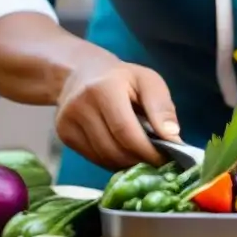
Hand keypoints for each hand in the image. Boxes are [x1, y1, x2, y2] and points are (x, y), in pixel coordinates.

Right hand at [54, 52, 180, 170]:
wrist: (81, 72)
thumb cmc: (122, 77)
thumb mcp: (148, 81)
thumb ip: (162, 107)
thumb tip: (173, 138)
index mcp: (104, 88)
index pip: (125, 131)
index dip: (146, 151)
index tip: (165, 159)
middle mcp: (81, 105)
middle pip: (113, 148)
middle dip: (138, 160)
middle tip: (156, 161)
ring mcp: (68, 121)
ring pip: (102, 158)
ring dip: (126, 164)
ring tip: (141, 157)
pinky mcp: (63, 134)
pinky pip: (92, 158)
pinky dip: (111, 161)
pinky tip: (123, 153)